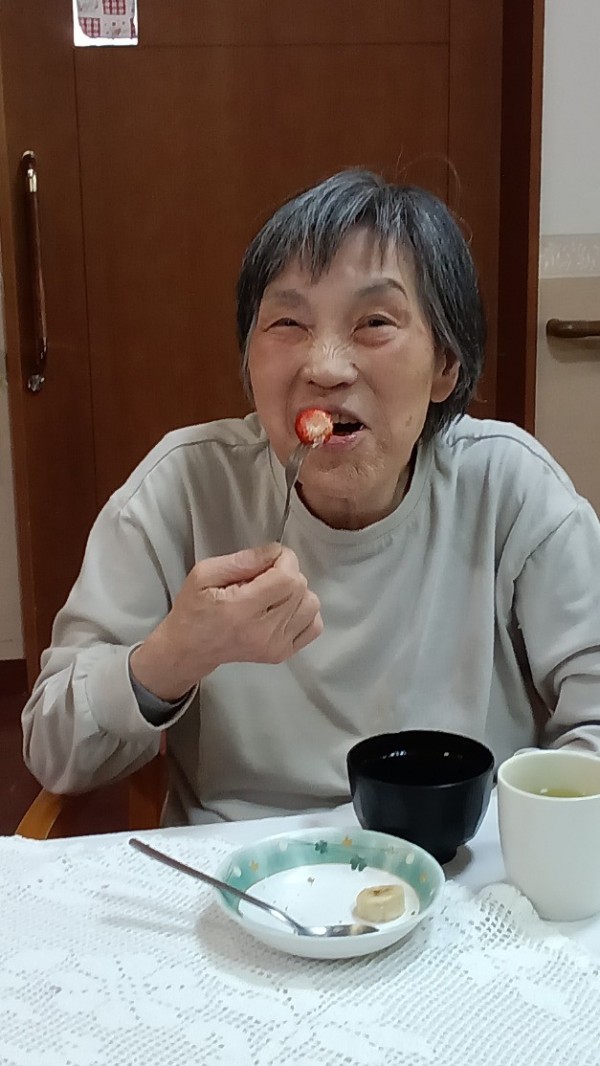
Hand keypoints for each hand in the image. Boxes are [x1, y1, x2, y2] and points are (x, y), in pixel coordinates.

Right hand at [130, 543, 322, 700]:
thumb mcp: (204, 573)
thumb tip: (275, 552)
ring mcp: (275, 646)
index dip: (283, 560)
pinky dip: (303, 612)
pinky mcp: (282, 654)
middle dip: (287, 573)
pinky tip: (283, 609)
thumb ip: (243, 560)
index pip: (287, 578)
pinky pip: (314, 626)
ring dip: (297, 592)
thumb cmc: (194, 610)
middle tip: (264, 577)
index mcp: (240, 610)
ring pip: (311, 605)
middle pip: (301, 589)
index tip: (269, 559)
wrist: (190, 649)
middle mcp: (262, 632)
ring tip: (273, 594)